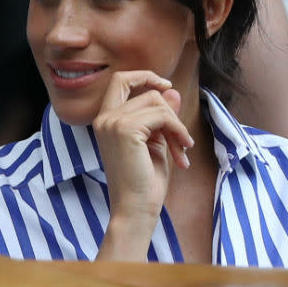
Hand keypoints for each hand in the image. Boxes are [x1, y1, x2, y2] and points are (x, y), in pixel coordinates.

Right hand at [92, 71, 193, 259]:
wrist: (136, 210)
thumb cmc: (144, 182)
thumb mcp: (156, 142)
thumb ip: (161, 116)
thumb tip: (171, 89)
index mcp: (105, 121)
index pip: (119, 81)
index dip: (143, 76)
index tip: (165, 86)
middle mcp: (104, 118)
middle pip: (132, 81)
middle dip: (160, 92)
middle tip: (178, 116)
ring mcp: (112, 122)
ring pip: (154, 101)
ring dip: (176, 123)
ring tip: (183, 148)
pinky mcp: (125, 129)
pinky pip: (162, 116)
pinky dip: (178, 130)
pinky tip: (182, 152)